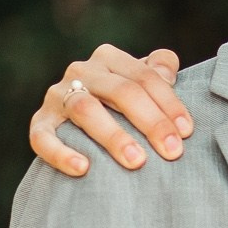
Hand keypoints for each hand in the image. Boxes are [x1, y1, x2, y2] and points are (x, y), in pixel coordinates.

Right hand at [30, 45, 192, 176]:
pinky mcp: (40, 122)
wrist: (78, 123)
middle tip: (173, 151)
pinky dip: (61, 153)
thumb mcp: (140, 83)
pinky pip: (43, 137)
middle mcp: (81, 71)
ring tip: (137, 161)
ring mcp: (57, 96)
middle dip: (151, 122)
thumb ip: (158, 72)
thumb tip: (167, 71)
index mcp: (109, 58)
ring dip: (113, 136)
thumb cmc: (122, 103)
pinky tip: (83, 168)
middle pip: (121, 92)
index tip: (187, 132)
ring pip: (85, 110)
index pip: (145, 77)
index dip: (169, 103)